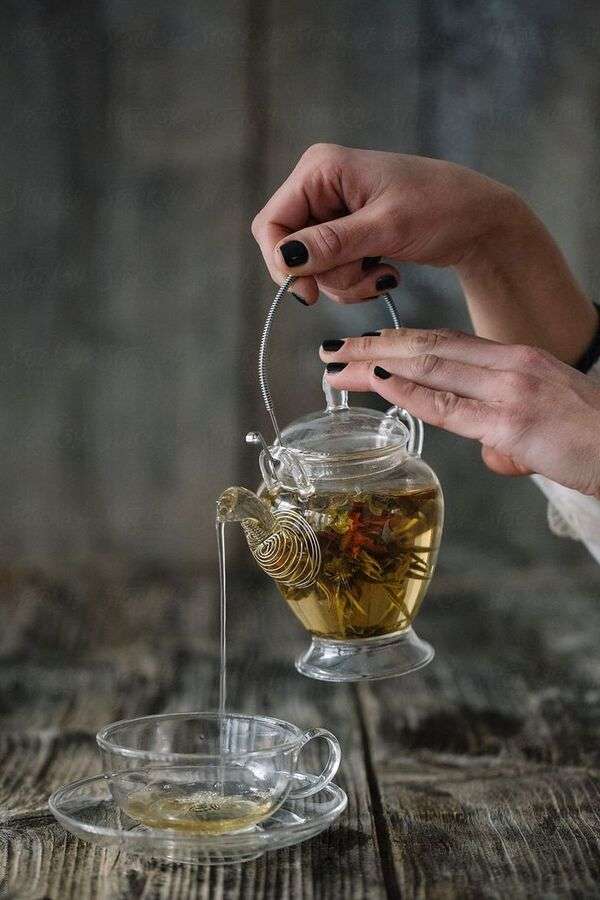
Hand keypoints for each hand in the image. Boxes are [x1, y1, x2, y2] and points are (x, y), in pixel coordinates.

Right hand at [252, 143, 597, 364]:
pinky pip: (332, 269)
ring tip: (383, 274)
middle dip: (327, 274)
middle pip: (291, 250)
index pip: (272, 224)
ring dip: (345, 283)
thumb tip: (285, 259)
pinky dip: (355, 280)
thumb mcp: (386, 228)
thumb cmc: (441, 210)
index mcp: (321, 169)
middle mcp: (321, 185)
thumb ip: (333, 244)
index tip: (307, 294)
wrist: (481, 221)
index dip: (282, 262)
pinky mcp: (348, 231)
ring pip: (312, 267)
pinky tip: (385, 272)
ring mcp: (333, 210)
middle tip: (367, 275)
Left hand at [320, 329, 599, 496]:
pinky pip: (447, 405)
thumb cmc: (595, 441)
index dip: (401, 341)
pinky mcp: (511, 423)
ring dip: (376, 364)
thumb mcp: (547, 423)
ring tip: (337, 365)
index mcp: (518, 360)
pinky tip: (378, 384)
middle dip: (375, 347)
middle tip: (333, 348)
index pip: (447, 342)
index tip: (366, 344)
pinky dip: (408, 392)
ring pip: (429, 365)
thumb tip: (489, 451)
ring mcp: (510, 391)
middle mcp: (511, 365)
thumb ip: (509, 431)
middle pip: (428, 345)